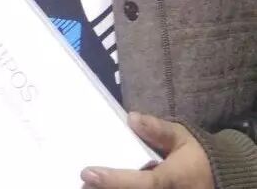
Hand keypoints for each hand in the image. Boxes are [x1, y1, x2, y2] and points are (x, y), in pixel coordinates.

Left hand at [81, 112, 213, 188]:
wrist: (219, 179)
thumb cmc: (198, 157)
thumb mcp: (183, 137)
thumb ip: (159, 129)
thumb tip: (132, 117)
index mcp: (174, 180)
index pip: (145, 184)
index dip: (115, 181)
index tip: (88, 173)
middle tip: (81, 182)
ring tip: (87, 186)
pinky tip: (100, 187)